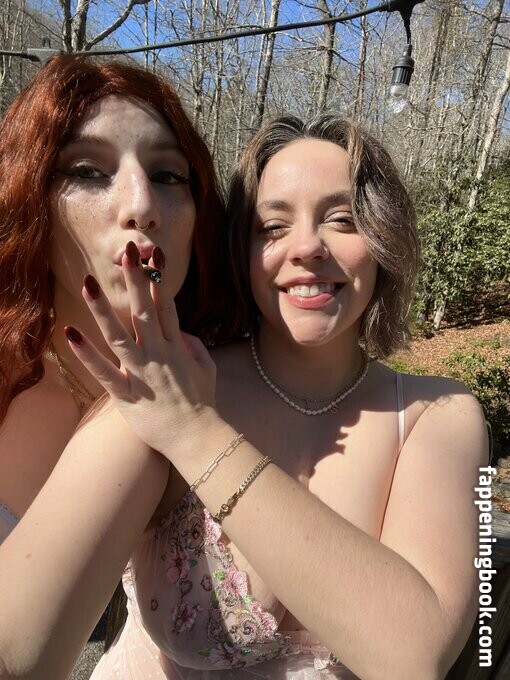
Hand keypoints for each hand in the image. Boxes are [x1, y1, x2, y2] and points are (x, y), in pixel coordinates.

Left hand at [65, 241, 216, 457]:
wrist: (198, 438)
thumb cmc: (203, 404)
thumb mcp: (207, 368)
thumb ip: (193, 344)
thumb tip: (178, 329)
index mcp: (177, 347)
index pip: (167, 306)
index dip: (159, 280)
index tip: (153, 256)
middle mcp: (159, 355)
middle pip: (144, 312)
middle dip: (135, 281)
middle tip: (126, 253)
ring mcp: (143, 374)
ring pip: (119, 336)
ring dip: (102, 309)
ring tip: (88, 284)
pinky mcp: (128, 395)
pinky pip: (105, 373)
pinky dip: (87, 355)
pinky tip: (70, 335)